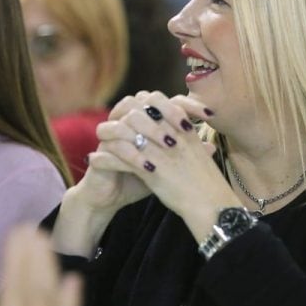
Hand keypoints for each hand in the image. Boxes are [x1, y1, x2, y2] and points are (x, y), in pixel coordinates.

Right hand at [0, 226, 81, 305]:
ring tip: (45, 243)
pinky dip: (72, 301)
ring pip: (54, 302)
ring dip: (51, 270)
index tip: (16, 232)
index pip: (15, 289)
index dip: (16, 258)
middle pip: (38, 290)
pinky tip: (74, 279)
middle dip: (35, 256)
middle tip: (32, 228)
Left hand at [94, 92, 233, 221]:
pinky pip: (121, 158)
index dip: (142, 103)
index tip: (133, 111)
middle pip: (139, 112)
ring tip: (99, 139)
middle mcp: (171, 135)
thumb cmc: (208, 182)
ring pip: (126, 132)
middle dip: (123, 115)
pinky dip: (105, 158)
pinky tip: (94, 160)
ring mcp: (160, 151)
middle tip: (114, 122)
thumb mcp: (201, 153)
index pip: (158, 101)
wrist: (211, 204)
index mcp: (184, 128)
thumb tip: (182, 130)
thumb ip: (189, 138)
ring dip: (109, 134)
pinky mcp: (151, 171)